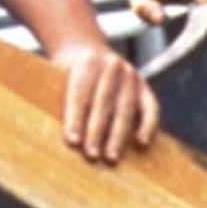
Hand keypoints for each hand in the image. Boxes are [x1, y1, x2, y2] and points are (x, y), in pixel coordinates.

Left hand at [49, 36, 160, 161]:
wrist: (87, 50)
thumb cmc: (69, 73)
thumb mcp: (57, 75)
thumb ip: (58, 97)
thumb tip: (56, 133)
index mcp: (87, 61)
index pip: (80, 93)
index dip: (76, 118)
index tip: (73, 141)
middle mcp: (111, 65)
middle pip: (103, 102)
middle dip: (97, 131)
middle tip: (92, 155)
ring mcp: (130, 75)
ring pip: (125, 108)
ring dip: (118, 135)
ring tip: (111, 156)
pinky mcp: (144, 87)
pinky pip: (150, 108)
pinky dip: (148, 126)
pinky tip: (141, 142)